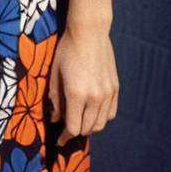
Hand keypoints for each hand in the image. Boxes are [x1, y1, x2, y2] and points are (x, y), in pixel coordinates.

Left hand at [49, 27, 118, 146]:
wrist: (89, 31)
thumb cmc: (67, 49)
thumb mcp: (55, 73)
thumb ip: (55, 99)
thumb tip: (56, 118)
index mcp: (76, 94)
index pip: (73, 128)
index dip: (65, 136)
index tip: (59, 139)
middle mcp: (94, 97)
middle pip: (87, 129)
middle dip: (75, 131)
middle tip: (67, 128)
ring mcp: (107, 93)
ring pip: (100, 124)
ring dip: (89, 126)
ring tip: (80, 120)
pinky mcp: (115, 88)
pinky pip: (110, 113)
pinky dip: (102, 117)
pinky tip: (93, 112)